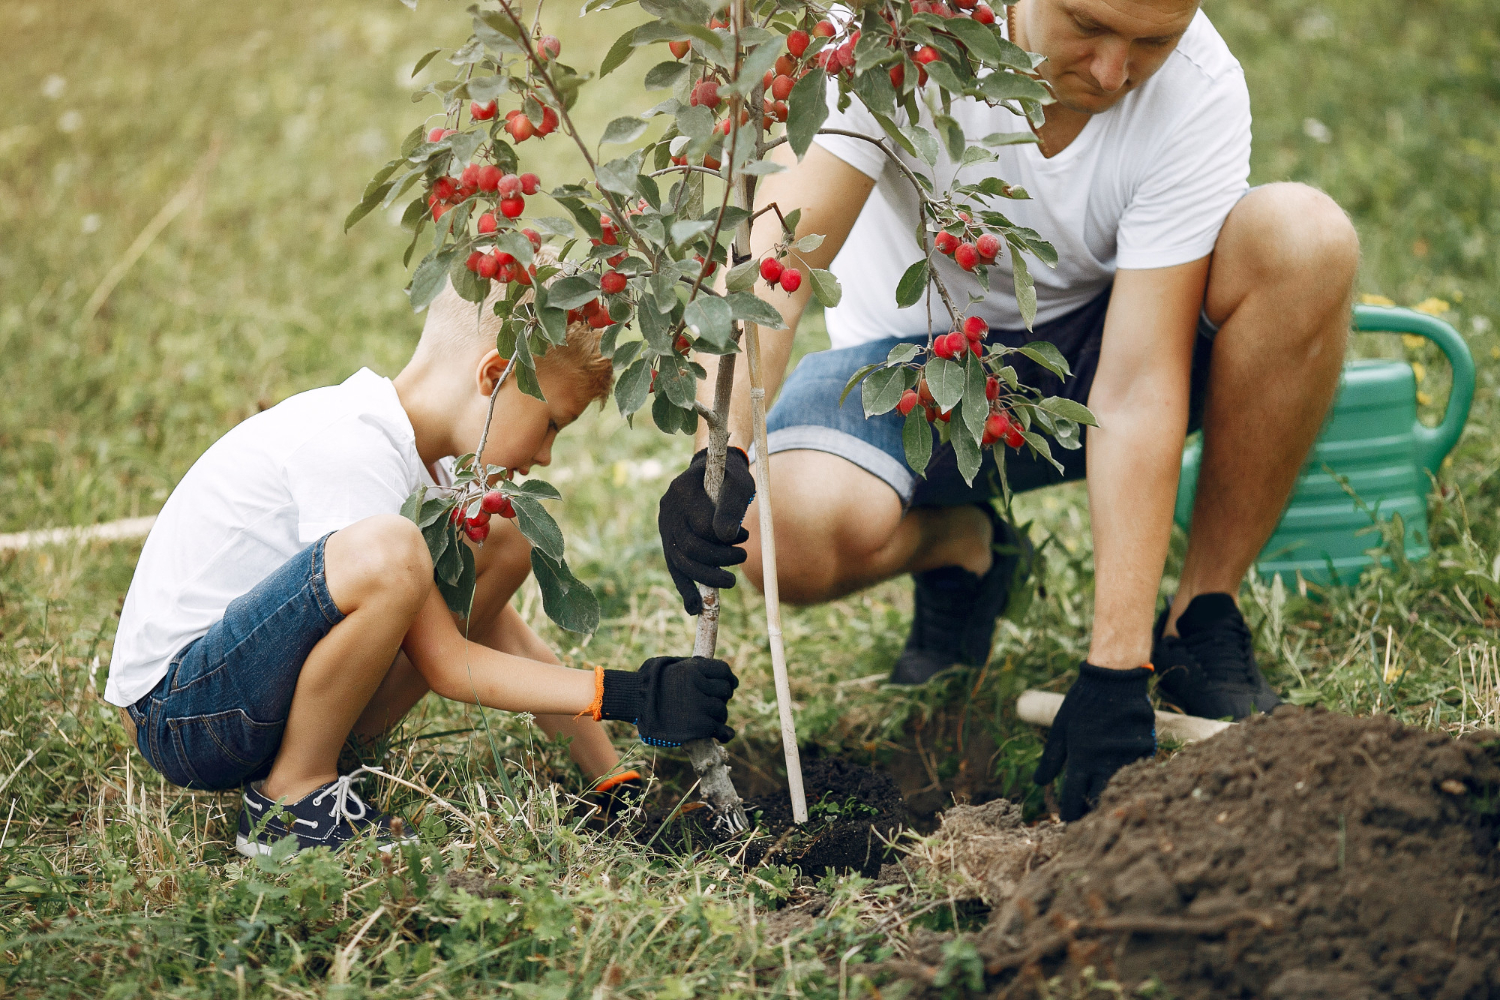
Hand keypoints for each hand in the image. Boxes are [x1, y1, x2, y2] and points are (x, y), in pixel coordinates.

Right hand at [600, 656, 738, 745]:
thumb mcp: (671, 666)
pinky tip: (725, 734)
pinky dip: (725, 733)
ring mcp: (700, 707)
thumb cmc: (649, 683)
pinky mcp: (699, 726)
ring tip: (708, 718)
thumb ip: (694, 668)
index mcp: (694, 668)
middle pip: (725, 691)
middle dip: (721, 697)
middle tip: (712, 702)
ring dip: (718, 715)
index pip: (724, 671)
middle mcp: (700, 686)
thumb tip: (718, 673)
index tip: (730, 685)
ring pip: (722, 711)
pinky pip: (720, 730)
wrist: (633, 704)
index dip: (729, 679)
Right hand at [657, 448, 755, 614]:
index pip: (701, 526)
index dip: (725, 538)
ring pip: (679, 562)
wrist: (710, 470)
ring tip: (730, 581)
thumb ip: (732, 507)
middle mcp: (668, 510)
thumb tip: (726, 538)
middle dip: (717, 560)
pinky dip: (686, 588)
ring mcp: (665, 526)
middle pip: (688, 548)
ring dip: (706, 577)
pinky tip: (694, 609)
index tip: (745, 537)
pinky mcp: (668, 540)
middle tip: (742, 558)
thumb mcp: (738, 484)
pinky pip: (675, 567)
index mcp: (681, 491)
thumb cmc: (729, 476)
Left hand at [1033, 662, 1155, 820]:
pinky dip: (1128, 779)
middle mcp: (1105, 761)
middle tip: (1086, 820)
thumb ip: (1050, 759)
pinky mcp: (1145, 750)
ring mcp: (1128, 757)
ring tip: (1103, 806)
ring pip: (1120, 789)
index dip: (1070, 814)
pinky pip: (1137, 773)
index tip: (1067, 822)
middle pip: (1098, 801)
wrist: (1115, 680)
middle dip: (1091, 812)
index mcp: (1081, 758)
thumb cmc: (1082, 704)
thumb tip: (1038, 783)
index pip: (1074, 798)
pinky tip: (1122, 781)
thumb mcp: (1060, 729)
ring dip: (1111, 797)